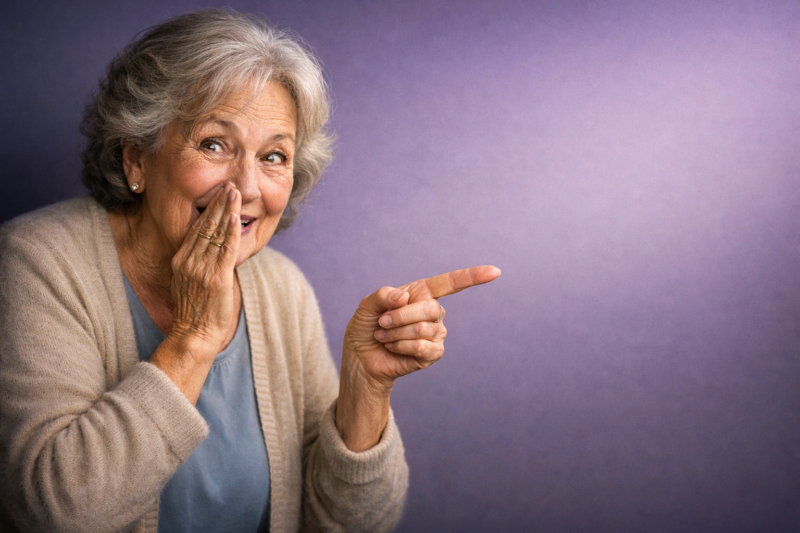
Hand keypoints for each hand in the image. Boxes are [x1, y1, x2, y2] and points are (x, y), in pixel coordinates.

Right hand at [149, 183, 240, 402]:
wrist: (194, 335)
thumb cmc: (195, 312)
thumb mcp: (188, 282)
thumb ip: (195, 264)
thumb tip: (207, 249)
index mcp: (181, 260)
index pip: (196, 228)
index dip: (208, 210)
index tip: (218, 194)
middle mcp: (189, 261)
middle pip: (205, 225)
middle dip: (218, 203)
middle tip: (229, 184)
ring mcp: (201, 269)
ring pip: (215, 233)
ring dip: (226, 211)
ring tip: (234, 192)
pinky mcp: (216, 279)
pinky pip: (225, 250)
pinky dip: (231, 232)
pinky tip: (236, 217)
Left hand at [337, 265, 500, 450]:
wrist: (361, 358)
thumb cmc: (365, 327)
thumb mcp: (367, 306)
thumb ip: (382, 295)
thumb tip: (404, 298)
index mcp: (422, 293)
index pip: (452, 283)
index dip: (473, 276)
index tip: (495, 272)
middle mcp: (433, 312)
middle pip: (431, 308)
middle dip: (400, 317)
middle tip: (382, 323)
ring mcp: (436, 334)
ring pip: (425, 329)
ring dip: (397, 334)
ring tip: (385, 336)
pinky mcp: (433, 354)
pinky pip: (425, 348)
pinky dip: (403, 348)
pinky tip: (394, 349)